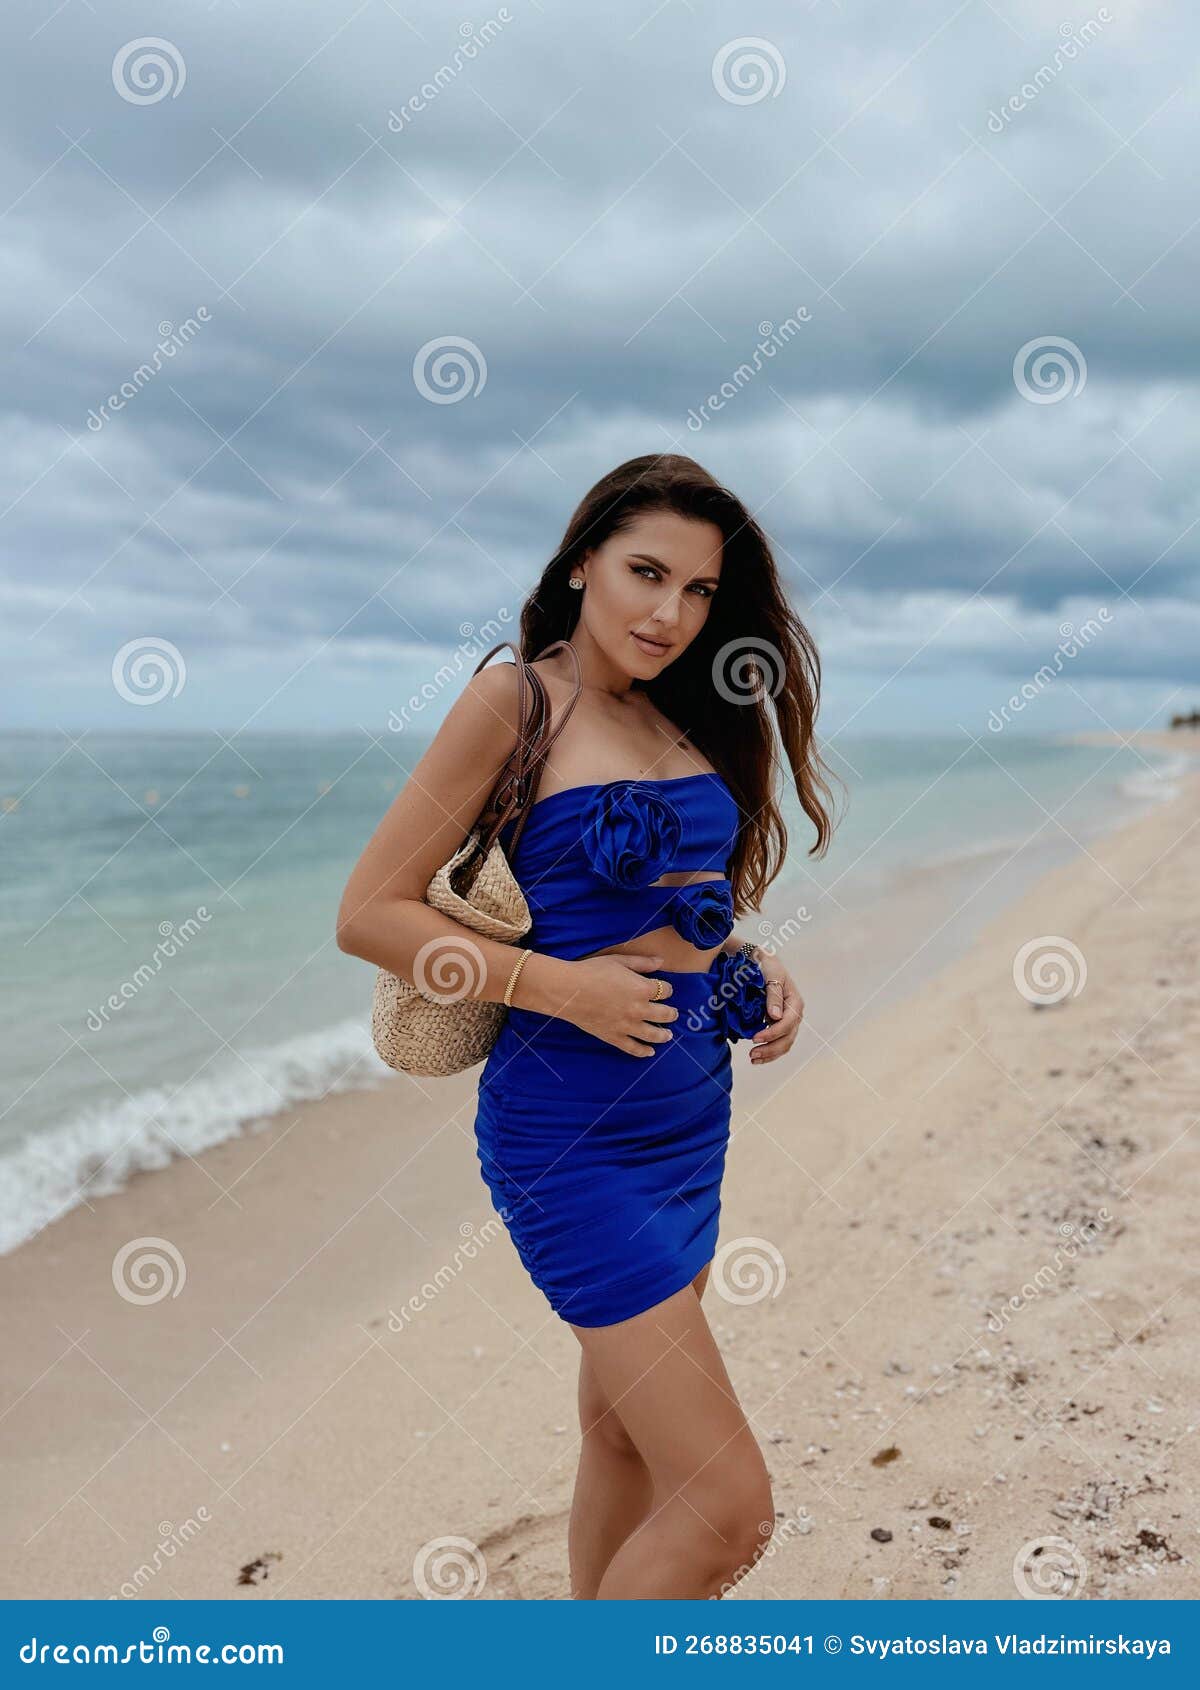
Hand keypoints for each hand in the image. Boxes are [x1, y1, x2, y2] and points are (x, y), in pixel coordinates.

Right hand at [555, 953, 677, 1056]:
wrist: (568, 990)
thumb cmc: (591, 971)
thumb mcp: (619, 961)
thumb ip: (642, 963)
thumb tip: (661, 961)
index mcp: (642, 988)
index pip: (665, 990)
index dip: (667, 989)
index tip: (665, 989)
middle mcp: (639, 1009)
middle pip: (665, 1014)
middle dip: (671, 1013)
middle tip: (673, 1014)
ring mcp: (627, 1025)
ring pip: (653, 1034)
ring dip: (664, 1035)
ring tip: (668, 1036)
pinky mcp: (614, 1037)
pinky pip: (633, 1048)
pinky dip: (643, 1051)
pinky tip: (650, 1052)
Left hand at [749, 950, 803, 1063]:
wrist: (763, 963)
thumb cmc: (768, 967)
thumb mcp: (772, 976)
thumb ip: (774, 995)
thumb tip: (775, 1016)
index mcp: (795, 1003)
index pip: (787, 1024)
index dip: (772, 1033)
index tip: (755, 1038)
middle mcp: (794, 1014)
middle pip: (787, 1038)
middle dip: (771, 1049)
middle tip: (753, 1054)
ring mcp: (787, 1021)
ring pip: (784, 1044)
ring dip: (770, 1054)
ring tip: (753, 1059)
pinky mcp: (778, 1025)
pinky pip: (777, 1042)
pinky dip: (768, 1051)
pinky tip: (757, 1057)